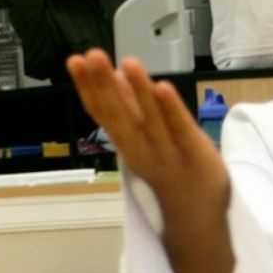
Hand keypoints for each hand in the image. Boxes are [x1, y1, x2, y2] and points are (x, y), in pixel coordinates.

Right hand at [67, 49, 234, 272]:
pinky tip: (163, 88)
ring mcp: (168, 153)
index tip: (76, 61)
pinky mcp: (195, 155)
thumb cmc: (170, 170)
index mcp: (128, 142)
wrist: (196, 216)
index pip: (103, 113)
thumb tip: (113, 75)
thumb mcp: (143, 138)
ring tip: (128, 63)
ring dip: (139, 92)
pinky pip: (181, 131)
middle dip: (105, 85)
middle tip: (93, 56)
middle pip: (120, 115)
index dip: (88, 88)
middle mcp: (142, 148)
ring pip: (150, 120)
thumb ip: (130, 108)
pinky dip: (172, 111)